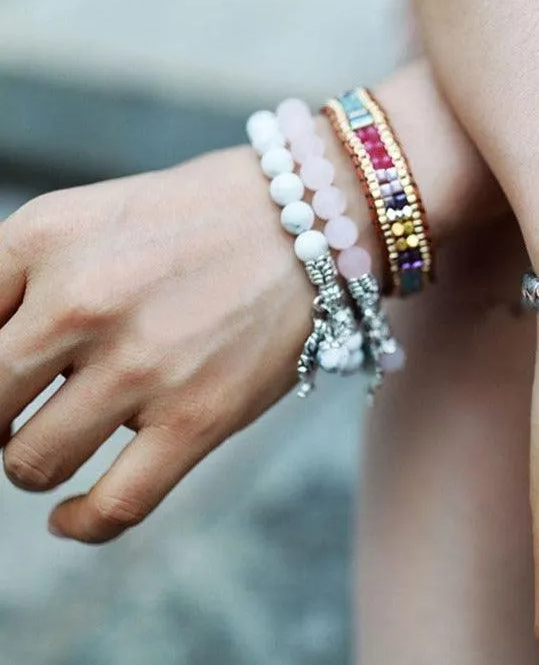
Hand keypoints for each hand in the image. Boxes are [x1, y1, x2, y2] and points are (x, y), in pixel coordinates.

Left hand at [0, 147, 311, 542]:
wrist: (305, 223)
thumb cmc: (189, 223)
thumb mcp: (82, 218)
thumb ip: (9, 281)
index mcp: (42, 239)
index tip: (2, 386)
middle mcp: (83, 301)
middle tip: (21, 409)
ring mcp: (143, 364)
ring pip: (31, 465)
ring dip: (34, 462)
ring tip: (60, 438)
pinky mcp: (199, 416)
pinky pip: (113, 507)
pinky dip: (79, 524)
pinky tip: (71, 515)